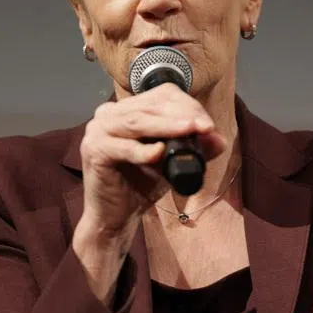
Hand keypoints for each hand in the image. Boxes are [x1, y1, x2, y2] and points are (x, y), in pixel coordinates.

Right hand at [73, 83, 227, 299]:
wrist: (114, 216)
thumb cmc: (140, 184)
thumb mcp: (172, 162)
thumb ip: (194, 148)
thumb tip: (219, 139)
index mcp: (125, 110)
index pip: (160, 95)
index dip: (187, 105)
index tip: (208, 124)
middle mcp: (107, 114)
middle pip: (150, 106)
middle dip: (182, 115)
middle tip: (206, 128)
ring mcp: (97, 131)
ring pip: (137, 122)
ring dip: (167, 126)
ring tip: (191, 130)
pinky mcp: (94, 151)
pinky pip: (123, 147)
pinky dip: (143, 150)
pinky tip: (159, 153)